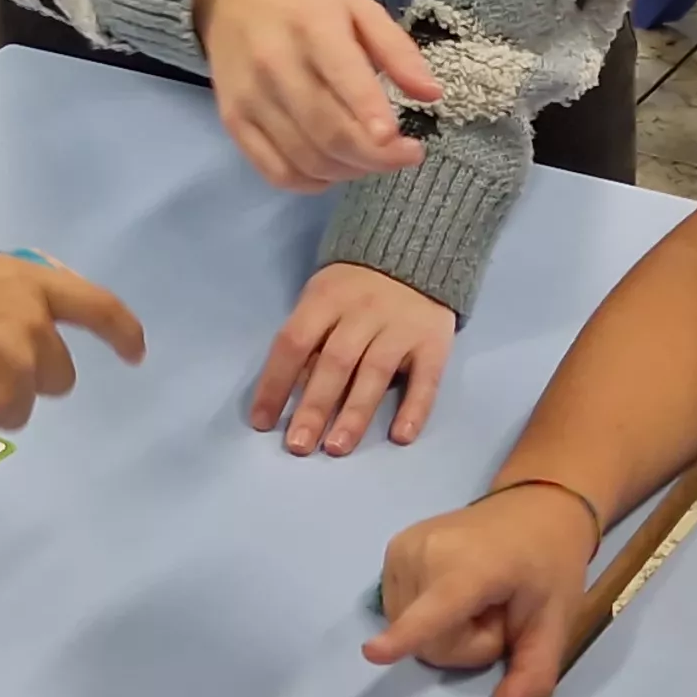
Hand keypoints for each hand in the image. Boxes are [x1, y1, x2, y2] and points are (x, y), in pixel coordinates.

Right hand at [194, 0, 439, 188]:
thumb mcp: (357, 6)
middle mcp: (275, 64)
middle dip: (377, 156)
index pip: (343, 77)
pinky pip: (275, 171)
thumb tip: (433, 94)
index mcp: (312, 26)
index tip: (405, 145)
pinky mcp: (233, 121)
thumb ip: (396, 49)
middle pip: (329, 131)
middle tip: (407, 156)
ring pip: (306, 158)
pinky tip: (334, 168)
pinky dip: (312, 182)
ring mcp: (250, 97)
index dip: (373, 115)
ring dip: (350, 170)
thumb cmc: (303, 0)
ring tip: (373, 157)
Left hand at [250, 261, 457, 454]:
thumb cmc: (356, 286)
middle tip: (298, 446)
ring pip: (375, 373)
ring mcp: (400, 328)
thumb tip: (294, 391)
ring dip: (355, 414)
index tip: (261, 422)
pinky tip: (400, 437)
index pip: (294, 342)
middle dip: (314, 407)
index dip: (275, 383)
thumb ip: (311, 338)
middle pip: (334, 362)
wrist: (417, 248)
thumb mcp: (323, 296)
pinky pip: (426, 379)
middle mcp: (363, 313)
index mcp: (326, 299)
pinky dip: (414, 409)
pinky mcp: (434, 342)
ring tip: (336, 448)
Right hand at [363, 481, 599, 696]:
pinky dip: (424, 611)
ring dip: (444, 630)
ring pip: (408, 629)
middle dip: (463, 645)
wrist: (534, 509)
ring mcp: (403, 546)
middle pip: (429, 643)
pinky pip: (398, 611)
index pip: (436, 610)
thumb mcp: (556, 624)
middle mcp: (427, 551)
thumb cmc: (548, 567)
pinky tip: (452, 589)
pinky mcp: (391, 549)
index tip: (372, 653)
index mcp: (475, 567)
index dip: (405, 636)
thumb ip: (532, 675)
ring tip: (475, 598)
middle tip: (495, 613)